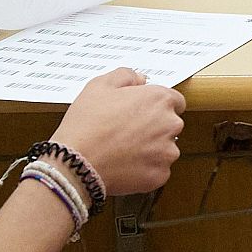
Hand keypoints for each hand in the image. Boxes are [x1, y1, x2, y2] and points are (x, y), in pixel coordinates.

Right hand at [50, 68, 185, 194]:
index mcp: (160, 99)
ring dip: (152, 150)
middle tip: (128, 131)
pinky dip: (145, 169)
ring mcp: (167, 152)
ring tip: (124, 149)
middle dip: (155, 127)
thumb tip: (139, 79)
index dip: (157, 106)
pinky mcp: (160, 175)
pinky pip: (158, 171)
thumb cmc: (86, 125)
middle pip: (171, 124)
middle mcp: (170, 124)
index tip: (144, 112)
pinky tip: (125, 164)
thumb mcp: (100, 86)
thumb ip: (126, 76)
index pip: (175, 101)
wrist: (76, 164)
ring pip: (165, 149)